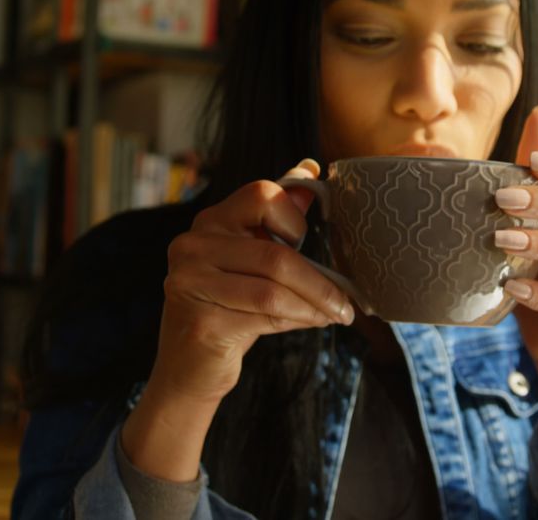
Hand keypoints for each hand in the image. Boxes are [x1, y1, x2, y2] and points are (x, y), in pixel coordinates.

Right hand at [149, 158, 353, 406]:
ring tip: (335, 315)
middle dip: (321, 282)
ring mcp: (191, 283)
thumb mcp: (251, 259)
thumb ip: (276, 217)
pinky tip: (312, 323)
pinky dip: (298, 320)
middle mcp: (192, 246)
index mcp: (209, 222)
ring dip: (314, 305)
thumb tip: (310, 170)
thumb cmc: (228, 308)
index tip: (308, 242)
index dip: (294, 217)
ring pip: (273, 290)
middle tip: (348, 303)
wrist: (189, 368)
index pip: (261, 195)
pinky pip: (265, 316)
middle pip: (275, 254)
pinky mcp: (201, 322)